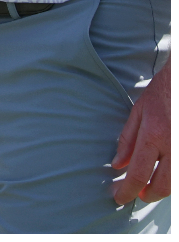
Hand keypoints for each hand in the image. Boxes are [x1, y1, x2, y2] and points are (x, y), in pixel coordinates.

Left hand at [112, 63, 168, 205]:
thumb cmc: (161, 94)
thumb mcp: (138, 112)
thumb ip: (128, 140)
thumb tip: (118, 165)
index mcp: (154, 136)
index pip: (139, 173)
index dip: (128, 190)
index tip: (120, 198)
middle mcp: (173, 146)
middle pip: (162, 185)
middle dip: (148, 195)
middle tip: (136, 195)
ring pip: (176, 183)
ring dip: (162, 190)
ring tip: (149, 188)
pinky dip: (173, 178)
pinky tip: (163, 175)